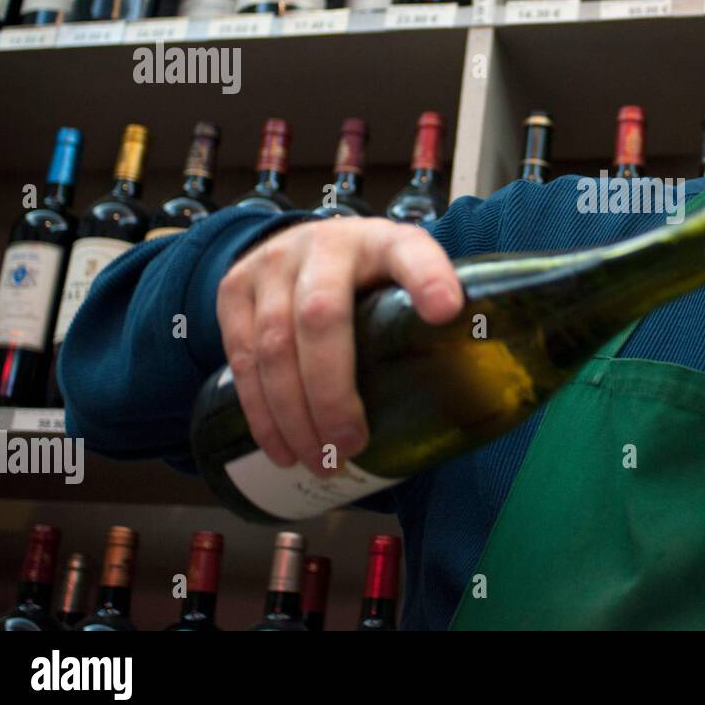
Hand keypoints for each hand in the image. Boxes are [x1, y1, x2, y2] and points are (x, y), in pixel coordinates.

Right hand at [216, 217, 463, 476]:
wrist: (301, 242)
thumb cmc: (368, 278)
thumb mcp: (404, 283)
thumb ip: (428, 323)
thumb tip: (469, 401)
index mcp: (385, 243)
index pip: (410, 253)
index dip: (427, 279)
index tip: (446, 311)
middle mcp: (326, 245)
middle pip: (322, 316)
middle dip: (334, 392)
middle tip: (352, 445)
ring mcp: (273, 264)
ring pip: (274, 344)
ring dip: (295, 415)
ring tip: (320, 461)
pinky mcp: (234, 289)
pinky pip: (240, 358)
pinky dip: (261, 412)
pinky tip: (282, 449)